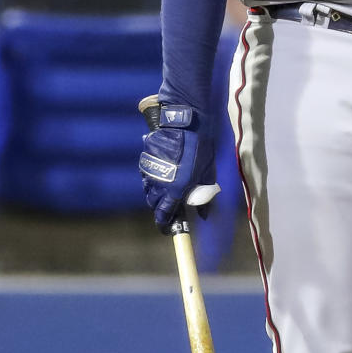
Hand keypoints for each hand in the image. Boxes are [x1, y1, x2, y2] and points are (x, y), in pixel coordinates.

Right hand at [139, 103, 218, 231]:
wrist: (185, 124)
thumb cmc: (200, 149)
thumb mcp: (207, 175)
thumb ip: (203, 197)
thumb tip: (204, 215)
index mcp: (175, 190)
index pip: (164, 215)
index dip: (165, 224)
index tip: (167, 228)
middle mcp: (158, 183)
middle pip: (153, 204)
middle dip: (160, 208)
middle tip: (170, 206)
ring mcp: (150, 171)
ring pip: (148, 190)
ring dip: (155, 193)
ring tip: (166, 189)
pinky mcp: (145, 159)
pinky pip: (146, 175)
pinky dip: (152, 178)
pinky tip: (162, 173)